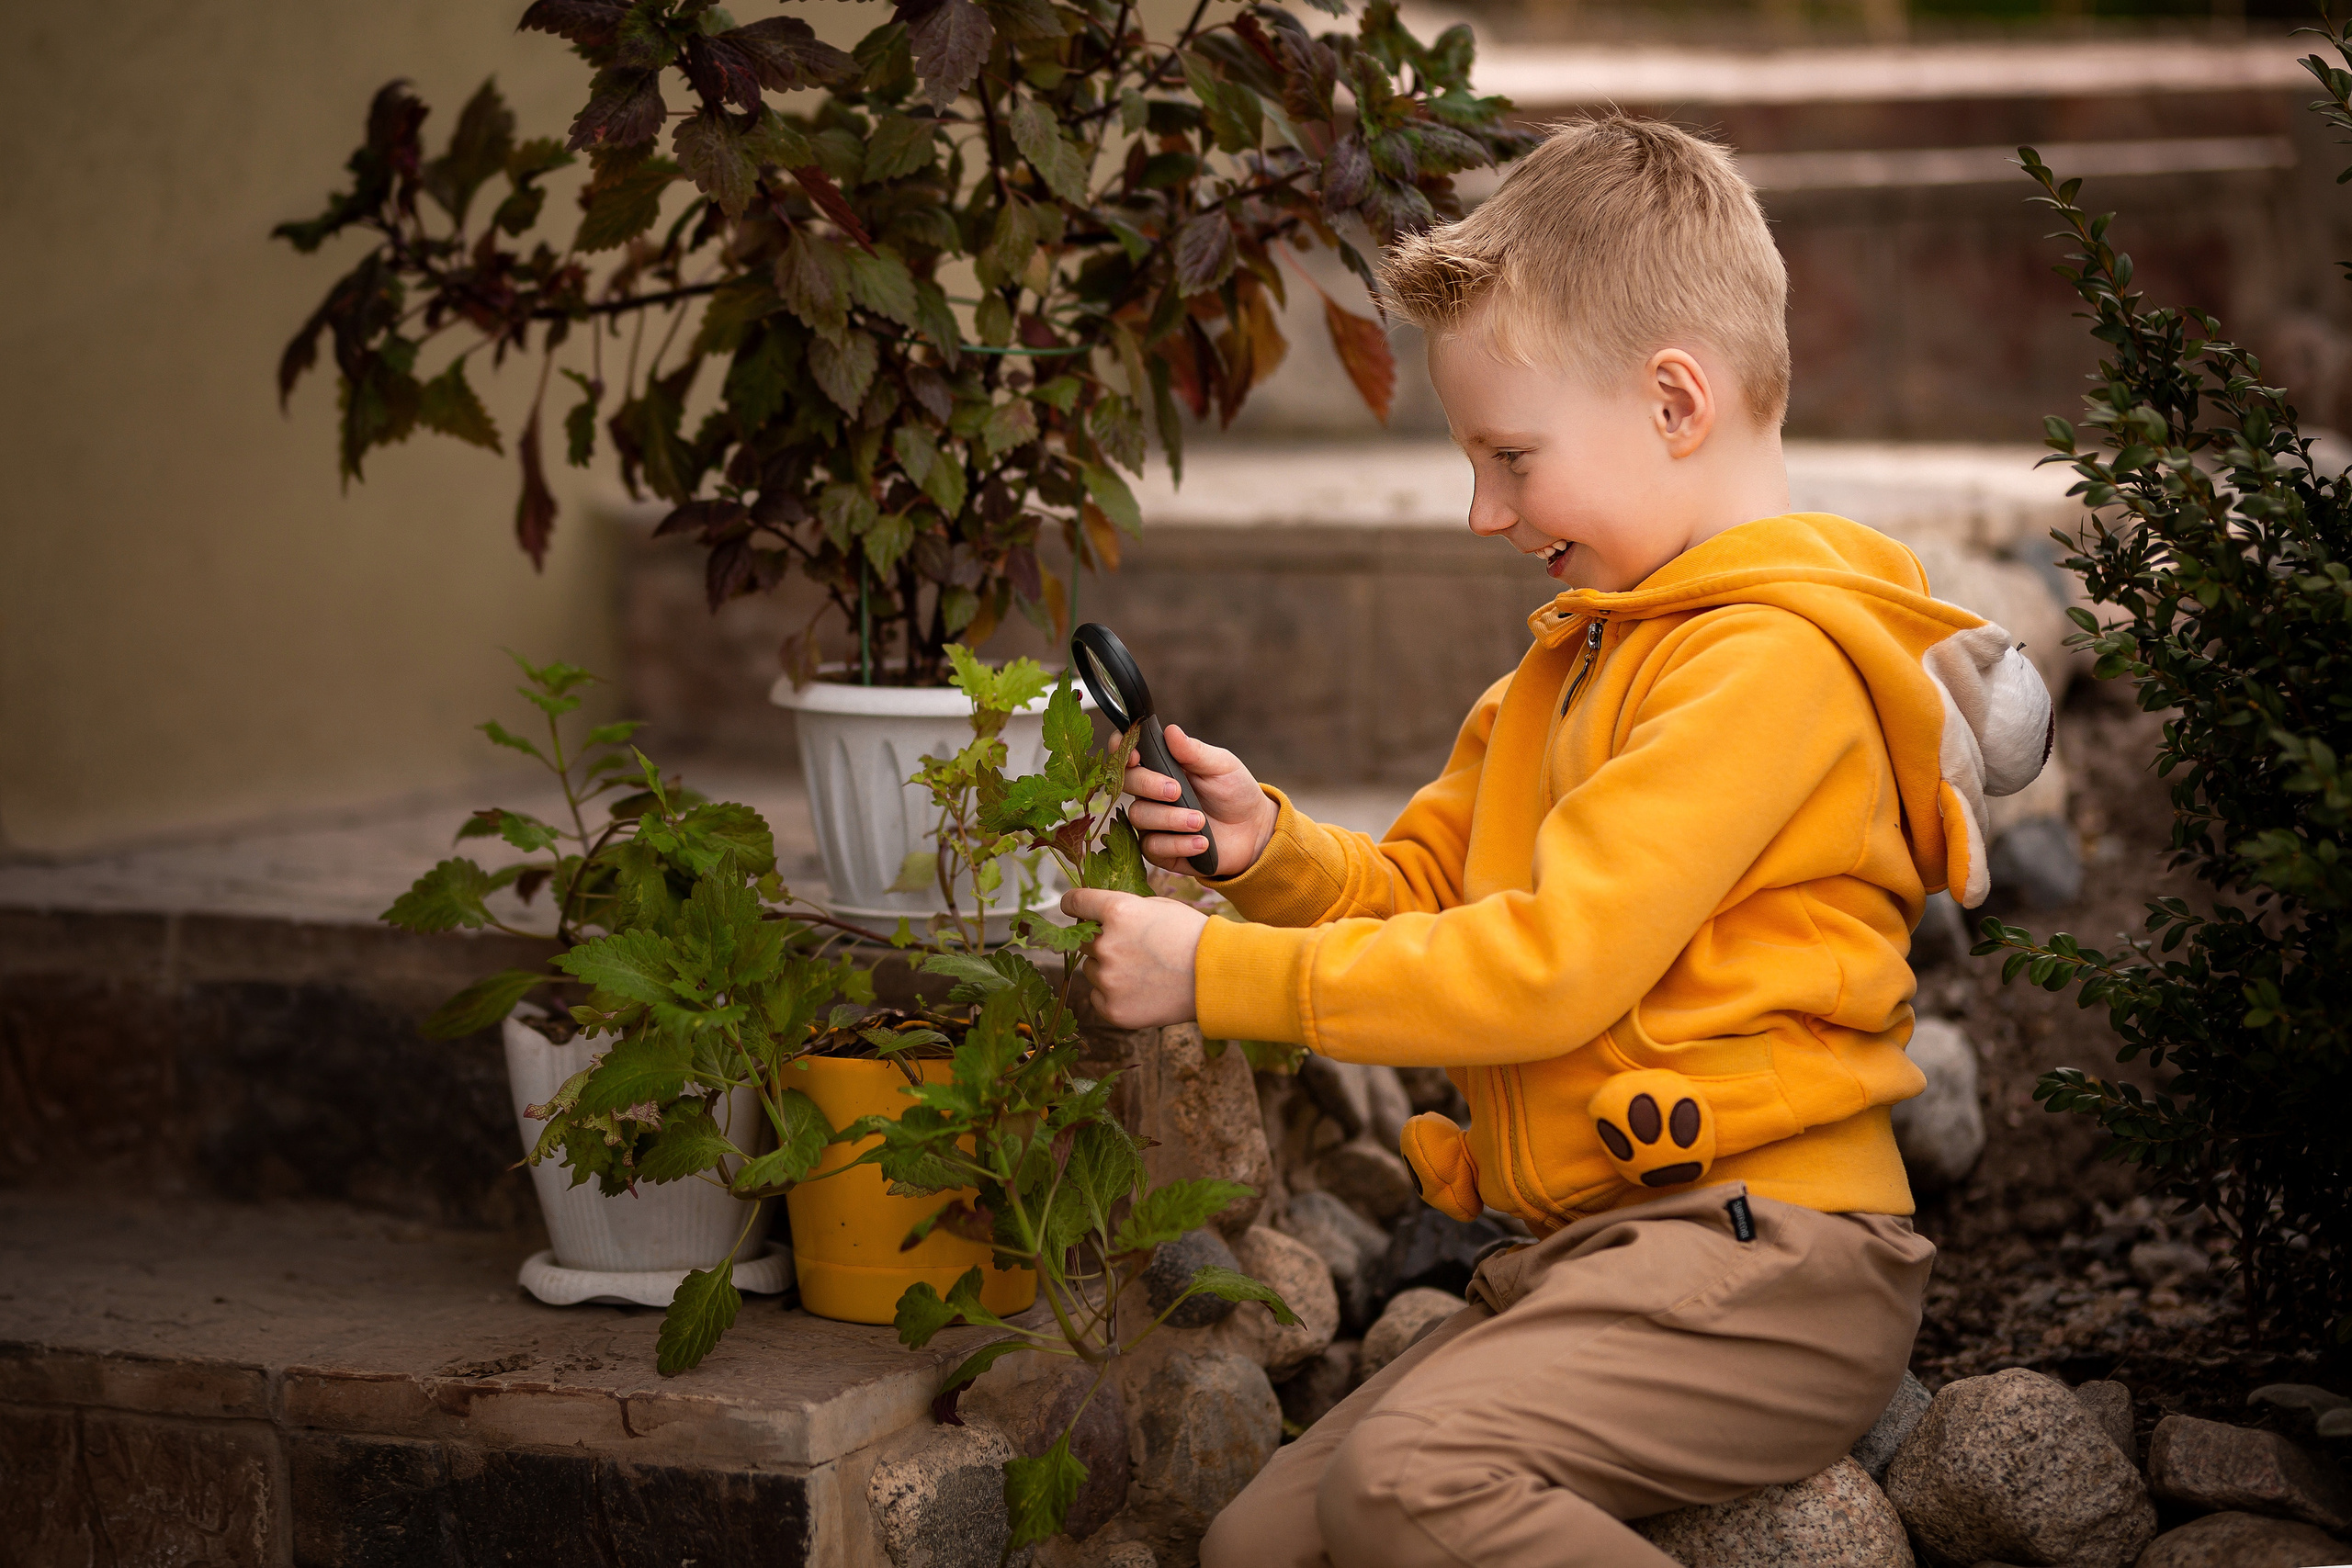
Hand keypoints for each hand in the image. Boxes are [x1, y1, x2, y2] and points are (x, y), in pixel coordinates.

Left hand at [1061, 889, 1208, 1027]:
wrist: (1216, 977)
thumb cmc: (1192, 936)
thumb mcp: (1158, 906)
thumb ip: (1122, 907)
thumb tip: (1097, 912)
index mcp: (1117, 911)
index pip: (1073, 902)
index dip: (1072, 904)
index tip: (1073, 908)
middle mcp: (1106, 944)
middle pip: (1083, 940)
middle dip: (1100, 941)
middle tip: (1131, 948)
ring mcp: (1108, 979)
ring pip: (1092, 970)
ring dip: (1108, 968)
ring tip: (1142, 971)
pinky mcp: (1112, 1009)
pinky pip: (1097, 996)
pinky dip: (1112, 994)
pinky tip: (1140, 989)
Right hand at [1124, 724, 1277, 876]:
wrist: (1253, 830)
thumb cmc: (1234, 791)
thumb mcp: (1221, 766)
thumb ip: (1194, 752)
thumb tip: (1170, 731)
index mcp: (1161, 765)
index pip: (1127, 753)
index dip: (1122, 751)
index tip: (1136, 755)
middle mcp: (1150, 793)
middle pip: (1127, 784)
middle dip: (1148, 785)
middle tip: (1175, 790)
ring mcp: (1152, 822)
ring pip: (1139, 817)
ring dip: (1170, 819)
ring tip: (1200, 820)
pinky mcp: (1160, 850)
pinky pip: (1153, 847)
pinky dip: (1179, 844)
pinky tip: (1202, 842)